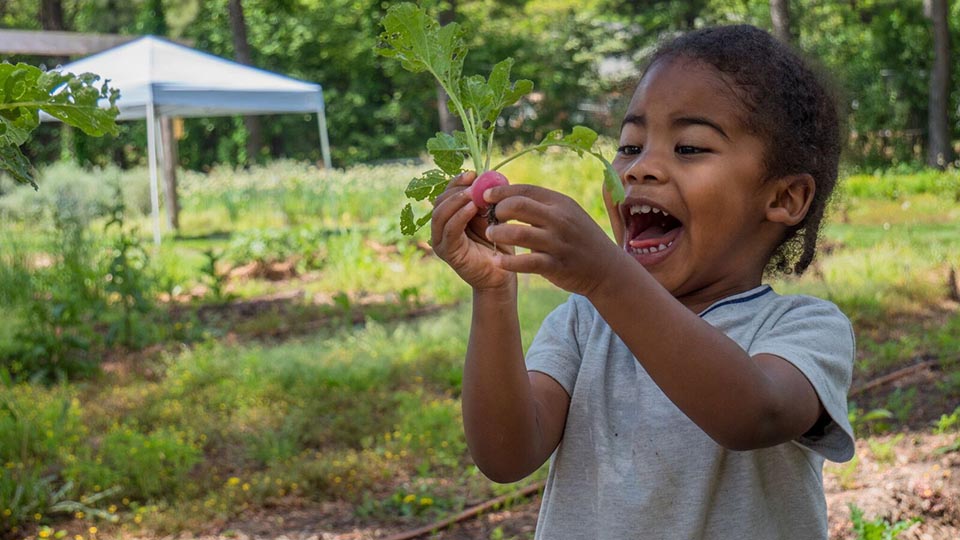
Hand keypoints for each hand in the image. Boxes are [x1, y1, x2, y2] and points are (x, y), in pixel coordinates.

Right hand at [431, 172, 515, 289]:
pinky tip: (472, 208)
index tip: (473, 174)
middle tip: (473, 182)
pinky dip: (459, 216)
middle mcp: (440, 228)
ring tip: (472, 194)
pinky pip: (450, 229)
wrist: (501, 275)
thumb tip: (487, 179)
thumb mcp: (492, 217)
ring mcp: (441, 241)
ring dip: (456, 200)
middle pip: (440, 201)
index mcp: (449, 218)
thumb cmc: (497, 245)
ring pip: (440, 214)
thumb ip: (486, 202)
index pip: (446, 194)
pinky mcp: (447, 252)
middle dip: (456, 189)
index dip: (457, 182)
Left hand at [482, 184, 623, 295]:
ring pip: (518, 233)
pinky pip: (525, 262)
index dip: (501, 191)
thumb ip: (541, 206)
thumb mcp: (567, 214)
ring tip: (491, 236)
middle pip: (518, 206)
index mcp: (560, 203)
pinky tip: (498, 261)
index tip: (485, 195)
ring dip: (498, 234)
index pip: (525, 190)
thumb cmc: (579, 238)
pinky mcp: (555, 265)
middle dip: (498, 211)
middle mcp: (559, 219)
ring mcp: (558, 243)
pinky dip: (507, 262)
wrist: (606, 268)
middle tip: (491, 218)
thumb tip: (507, 196)